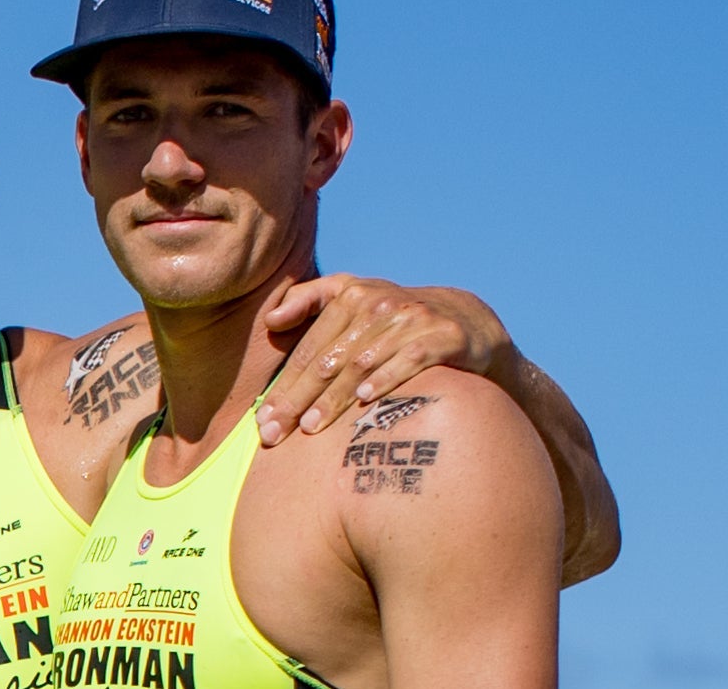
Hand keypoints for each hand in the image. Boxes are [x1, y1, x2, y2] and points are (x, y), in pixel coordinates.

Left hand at [257, 273, 519, 442]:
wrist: (465, 320)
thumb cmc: (394, 320)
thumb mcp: (355, 298)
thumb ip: (310, 300)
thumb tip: (271, 320)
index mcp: (349, 295)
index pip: (308, 349)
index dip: (283, 385)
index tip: (262, 419)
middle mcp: (377, 303)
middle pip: (328, 359)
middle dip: (298, 399)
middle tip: (275, 433)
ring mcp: (411, 318)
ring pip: (362, 362)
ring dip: (334, 397)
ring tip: (310, 427)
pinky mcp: (443, 334)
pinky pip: (409, 359)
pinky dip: (386, 378)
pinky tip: (364, 399)